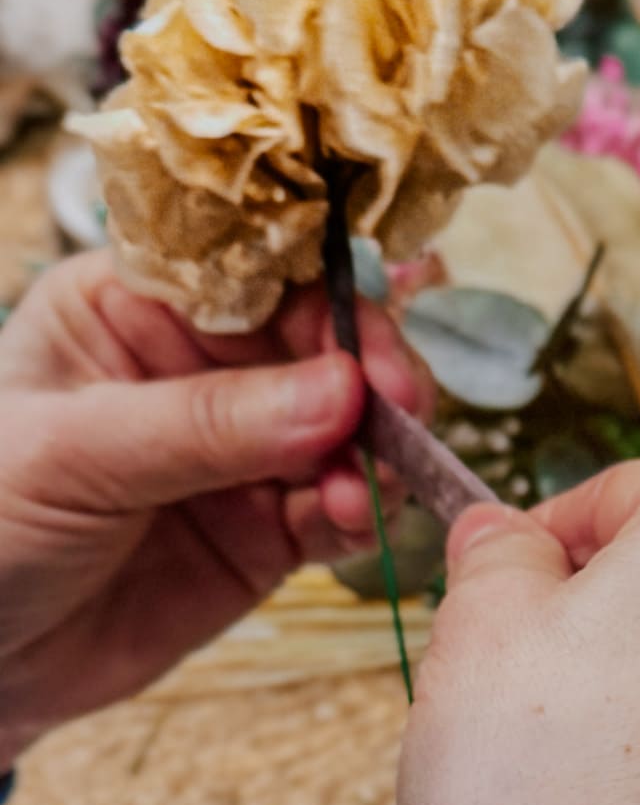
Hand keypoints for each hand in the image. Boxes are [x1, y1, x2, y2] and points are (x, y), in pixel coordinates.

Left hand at [0, 252, 425, 767]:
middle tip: (399, 412)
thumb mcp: (74, 454)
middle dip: (368, 378)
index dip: (318, 299)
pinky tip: (354, 518)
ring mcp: (241, 452)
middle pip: (318, 346)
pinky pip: (337, 509)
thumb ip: (205, 423)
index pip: (249, 274)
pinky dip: (361, 512)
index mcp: (134, 307)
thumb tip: (342, 391)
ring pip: (345, 429)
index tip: (364, 347)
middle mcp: (199, 369)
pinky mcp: (269, 531)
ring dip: (374, 453)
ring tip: (367, 487)